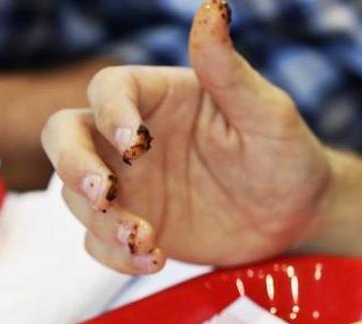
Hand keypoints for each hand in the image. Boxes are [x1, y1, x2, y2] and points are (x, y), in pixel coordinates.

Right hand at [40, 0, 331, 274]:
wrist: (297, 216)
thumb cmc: (285, 154)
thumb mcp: (266, 113)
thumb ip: (230, 71)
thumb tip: (215, 10)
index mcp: (158, 97)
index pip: (107, 89)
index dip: (110, 113)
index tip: (135, 143)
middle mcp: (129, 139)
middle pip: (64, 136)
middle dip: (72, 165)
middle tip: (104, 194)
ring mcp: (128, 185)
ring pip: (76, 196)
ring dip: (101, 222)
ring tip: (146, 241)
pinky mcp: (133, 226)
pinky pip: (98, 241)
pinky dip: (113, 255)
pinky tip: (151, 259)